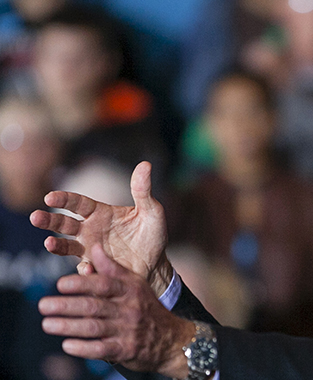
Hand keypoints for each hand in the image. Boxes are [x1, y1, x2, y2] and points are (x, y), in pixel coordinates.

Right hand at [30, 161, 171, 294]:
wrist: (156, 265)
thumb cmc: (153, 235)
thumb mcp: (152, 212)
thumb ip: (143, 191)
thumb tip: (145, 164)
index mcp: (101, 213)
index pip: (78, 203)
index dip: (64, 200)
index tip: (50, 197)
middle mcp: (90, 230)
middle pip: (64, 223)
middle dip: (49, 220)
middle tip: (35, 217)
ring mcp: (90, 250)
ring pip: (66, 246)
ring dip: (56, 245)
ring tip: (49, 243)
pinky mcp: (96, 268)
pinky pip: (84, 268)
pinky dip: (84, 269)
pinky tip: (88, 268)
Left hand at [39, 244, 194, 377]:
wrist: (172, 338)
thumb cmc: (146, 308)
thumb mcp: (135, 284)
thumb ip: (112, 269)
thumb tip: (93, 248)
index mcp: (130, 289)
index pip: (104, 284)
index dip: (81, 283)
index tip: (60, 284)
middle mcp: (129, 308)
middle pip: (94, 306)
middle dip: (66, 306)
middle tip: (43, 305)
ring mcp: (128, 330)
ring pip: (93, 327)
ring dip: (67, 326)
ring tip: (47, 324)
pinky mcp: (126, 350)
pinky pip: (100, 349)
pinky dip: (82, 348)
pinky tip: (66, 345)